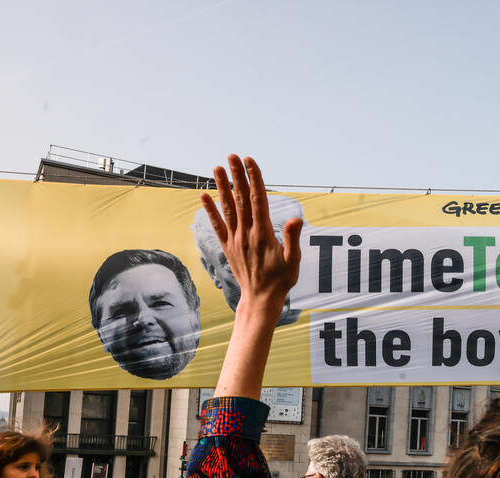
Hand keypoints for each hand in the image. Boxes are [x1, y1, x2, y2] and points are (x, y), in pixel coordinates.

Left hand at [200, 155, 302, 319]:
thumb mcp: (293, 261)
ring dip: (222, 187)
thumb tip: (295, 218)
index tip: (250, 161)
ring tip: (216, 168)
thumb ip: (293, 239)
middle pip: (241, 199)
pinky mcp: (228, 246)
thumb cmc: (281, 280)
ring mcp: (235, 239)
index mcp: (263, 234)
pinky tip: (204, 196)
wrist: (260, 299)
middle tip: (232, 156)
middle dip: (237, 176)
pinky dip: (210, 210)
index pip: (258, 200)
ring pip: (227, 208)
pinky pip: (217, 225)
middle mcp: (246, 233)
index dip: (254, 179)